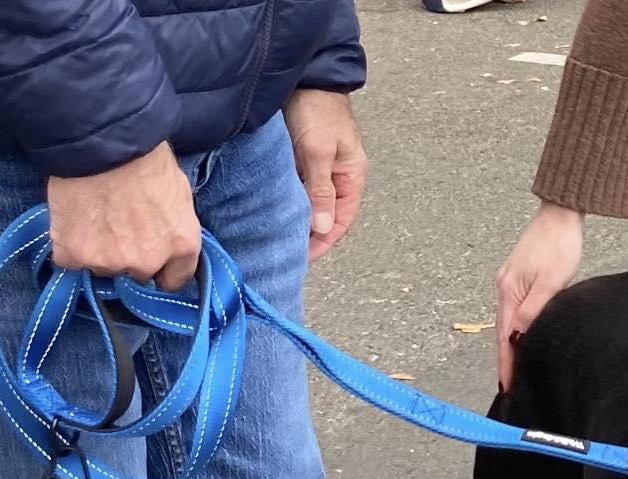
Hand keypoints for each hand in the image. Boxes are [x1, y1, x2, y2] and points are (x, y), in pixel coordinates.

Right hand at [48, 143, 200, 290]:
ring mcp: (110, 262)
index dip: (162, 269)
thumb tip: (166, 238)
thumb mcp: (178, 190)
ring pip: (103, 268)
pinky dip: (70, 246)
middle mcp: (148, 262)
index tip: (152, 258)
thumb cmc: (143, 154)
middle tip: (118, 225)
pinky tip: (72, 221)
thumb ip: (174, 226)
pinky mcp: (74, 255)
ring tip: (94, 217)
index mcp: (181, 245)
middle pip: (137, 274)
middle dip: (130, 257)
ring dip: (99, 251)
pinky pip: (70, 260)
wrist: (98, 137)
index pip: (174, 280)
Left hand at [285, 89, 367, 260]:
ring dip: (298, 219)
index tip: (303, 258)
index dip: (324, 242)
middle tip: (288, 251)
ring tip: (279, 236)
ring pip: (312, 203)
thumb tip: (324, 229)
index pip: (341, 222)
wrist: (305, 72)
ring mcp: (321, 167)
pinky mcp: (304, 158)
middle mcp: (339, 176)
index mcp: (352, 177)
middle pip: (326, 216)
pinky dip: (290, 201)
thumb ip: (321, 191)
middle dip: (310, 235)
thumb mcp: (319, 152)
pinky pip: (299, 188)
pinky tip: (275, 210)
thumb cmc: (317, 109)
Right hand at [496, 202, 583, 389]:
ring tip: (516, 368)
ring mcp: (509, 281)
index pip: (505, 337)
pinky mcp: (518, 277)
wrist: (561, 213)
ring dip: (510, 345)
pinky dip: (515, 329)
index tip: (507, 387)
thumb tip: (518, 339)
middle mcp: (503, 288)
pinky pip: (513, 311)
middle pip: (502, 332)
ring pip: (507, 322)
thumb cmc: (560, 244)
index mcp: (509, 291)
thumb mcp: (551, 281)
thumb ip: (533, 311)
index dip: (506, 364)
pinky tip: (521, 337)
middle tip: (510, 385)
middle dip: (506, 359)